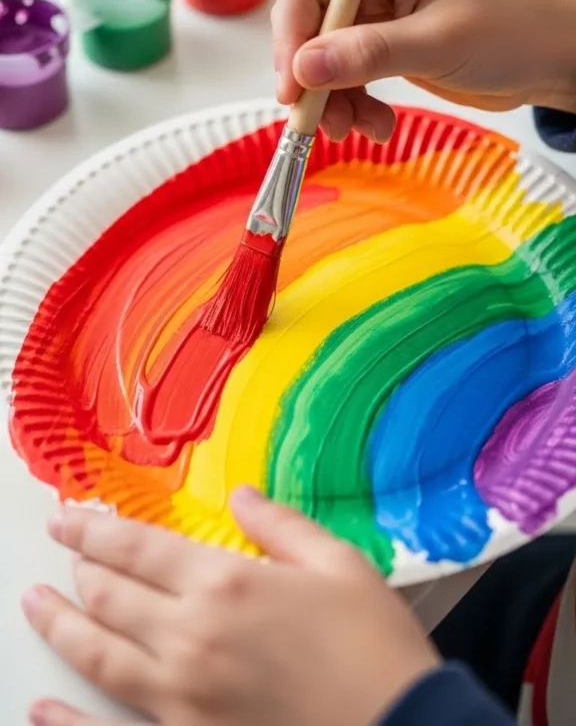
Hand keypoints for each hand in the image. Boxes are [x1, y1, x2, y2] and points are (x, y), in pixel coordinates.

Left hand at [23, 488, 437, 725]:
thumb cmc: (373, 647)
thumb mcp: (338, 564)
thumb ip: (280, 523)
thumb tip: (241, 495)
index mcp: (226, 582)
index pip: (135, 547)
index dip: (94, 529)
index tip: (68, 519)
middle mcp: (191, 636)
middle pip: (108, 596)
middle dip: (77, 568)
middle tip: (58, 550)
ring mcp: (183, 696)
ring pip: (97, 654)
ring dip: (59, 624)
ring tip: (35, 604)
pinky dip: (67, 722)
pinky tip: (42, 708)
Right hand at [273, 0, 575, 141]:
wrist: (558, 57)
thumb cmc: (513, 31)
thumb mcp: (439, 43)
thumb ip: (369, 53)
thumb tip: (304, 68)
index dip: (291, 39)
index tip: (292, 89)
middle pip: (311, 27)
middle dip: (312, 78)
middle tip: (323, 123)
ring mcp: (381, 15)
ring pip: (328, 59)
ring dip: (336, 100)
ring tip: (361, 131)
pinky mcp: (390, 47)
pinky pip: (352, 77)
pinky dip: (356, 105)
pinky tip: (378, 127)